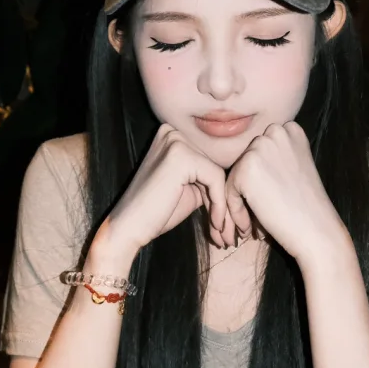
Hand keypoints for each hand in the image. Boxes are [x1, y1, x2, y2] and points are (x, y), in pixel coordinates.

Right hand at [103, 123, 237, 258]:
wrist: (128, 228)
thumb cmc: (156, 213)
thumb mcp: (189, 189)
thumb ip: (208, 178)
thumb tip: (240, 180)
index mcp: (172, 136)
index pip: (207, 163)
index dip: (218, 194)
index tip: (225, 223)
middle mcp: (172, 132)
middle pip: (214, 168)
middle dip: (224, 203)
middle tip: (230, 233)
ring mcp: (176, 141)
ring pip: (218, 175)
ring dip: (224, 208)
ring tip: (224, 234)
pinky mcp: (181, 156)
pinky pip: (216, 179)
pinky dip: (218, 204)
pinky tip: (214, 224)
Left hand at [223, 122, 347, 266]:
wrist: (317, 231)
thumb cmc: (307, 207)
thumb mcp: (295, 168)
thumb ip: (274, 158)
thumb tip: (245, 162)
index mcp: (291, 130)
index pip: (261, 150)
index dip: (261, 178)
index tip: (270, 199)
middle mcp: (275, 132)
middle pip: (246, 161)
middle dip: (249, 189)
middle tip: (258, 215)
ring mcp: (260, 148)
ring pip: (235, 176)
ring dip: (241, 201)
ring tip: (253, 225)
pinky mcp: (245, 168)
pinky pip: (229, 191)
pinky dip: (236, 212)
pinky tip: (250, 228)